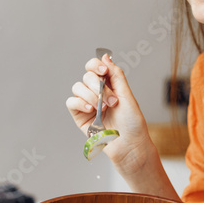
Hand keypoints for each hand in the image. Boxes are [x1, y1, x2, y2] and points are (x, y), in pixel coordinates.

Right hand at [65, 54, 151, 169]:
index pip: (95, 67)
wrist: (129, 145)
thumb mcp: (127, 95)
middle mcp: (96, 92)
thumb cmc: (132, 123)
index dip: (96, 65)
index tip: (103, 72)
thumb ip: (115, 75)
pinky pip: (71, 102)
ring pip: (78, 87)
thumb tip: (105, 56)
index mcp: (109, 85)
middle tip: (112, 101)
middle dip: (98, 86)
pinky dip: (80, 103)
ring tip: (103, 108)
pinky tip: (91, 110)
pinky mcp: (79, 116)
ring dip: (91, 96)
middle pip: (86, 76)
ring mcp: (87, 104)